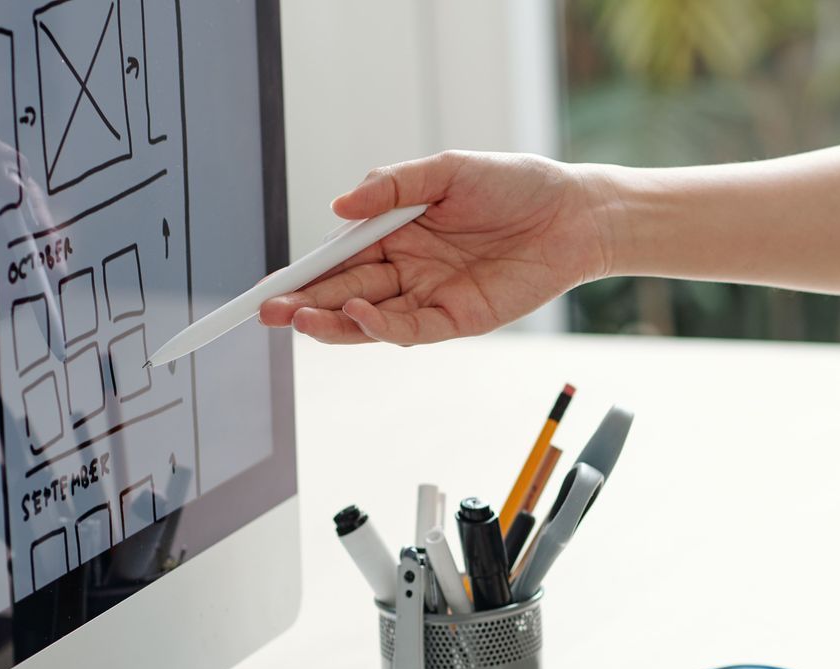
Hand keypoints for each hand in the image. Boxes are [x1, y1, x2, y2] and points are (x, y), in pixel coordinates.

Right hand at [258, 151, 613, 345]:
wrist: (573, 213)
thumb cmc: (514, 185)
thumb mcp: (447, 170)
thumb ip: (393, 187)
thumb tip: (339, 207)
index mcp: (397, 231)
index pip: (339, 257)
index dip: (303, 273)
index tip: (267, 286)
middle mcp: (408, 268)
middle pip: (345, 292)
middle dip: (304, 304)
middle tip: (267, 313)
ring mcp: (431, 296)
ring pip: (370, 317)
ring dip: (333, 321)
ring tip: (299, 321)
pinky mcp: (459, 318)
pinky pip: (412, 327)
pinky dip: (381, 324)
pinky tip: (356, 313)